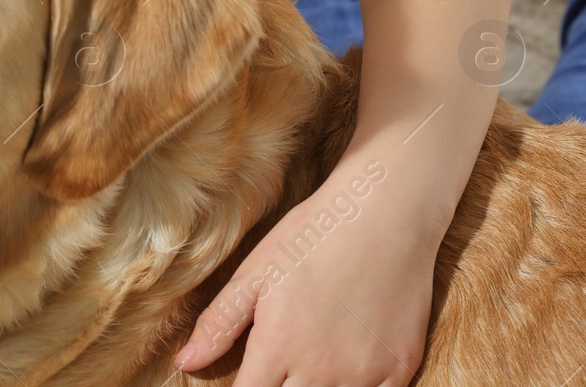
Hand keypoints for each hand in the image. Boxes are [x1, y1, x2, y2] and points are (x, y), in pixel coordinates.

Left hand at [175, 167, 434, 385]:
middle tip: (279, 366)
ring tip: (308, 365)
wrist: (384, 214)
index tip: (248, 379)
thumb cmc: (312, 237)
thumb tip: (185, 363)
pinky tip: (347, 369)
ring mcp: (364, 374)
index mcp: (277, 349)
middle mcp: (319, 371)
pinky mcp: (401, 367)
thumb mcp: (255, 273)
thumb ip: (219, 323)